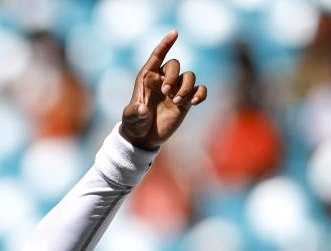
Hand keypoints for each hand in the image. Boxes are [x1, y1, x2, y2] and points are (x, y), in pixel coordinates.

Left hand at [120, 30, 207, 150]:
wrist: (144, 138)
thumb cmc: (134, 124)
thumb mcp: (130, 118)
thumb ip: (134, 112)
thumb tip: (143, 109)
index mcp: (147, 77)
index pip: (157, 56)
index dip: (166, 44)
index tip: (175, 33)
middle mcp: (163, 80)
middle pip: (175, 65)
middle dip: (173, 76)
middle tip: (166, 92)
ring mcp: (176, 89)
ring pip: (189, 76)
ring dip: (186, 86)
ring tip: (177, 101)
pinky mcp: (186, 101)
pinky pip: (199, 90)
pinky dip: (200, 93)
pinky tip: (195, 102)